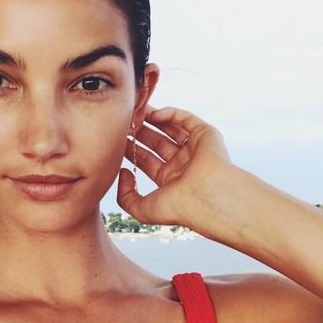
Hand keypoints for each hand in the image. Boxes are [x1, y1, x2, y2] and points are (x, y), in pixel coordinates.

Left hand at [117, 106, 232, 227]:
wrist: (207, 200)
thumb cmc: (178, 208)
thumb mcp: (141, 209)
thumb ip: (125, 196)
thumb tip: (124, 172)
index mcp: (170, 181)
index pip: (146, 160)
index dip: (131, 149)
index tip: (116, 139)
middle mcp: (183, 164)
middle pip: (156, 142)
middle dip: (140, 132)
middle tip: (124, 122)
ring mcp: (194, 149)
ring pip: (170, 128)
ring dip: (153, 119)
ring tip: (136, 112)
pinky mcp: (206, 135)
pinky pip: (186, 119)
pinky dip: (170, 114)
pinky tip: (154, 114)